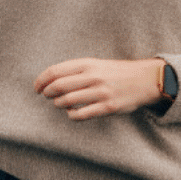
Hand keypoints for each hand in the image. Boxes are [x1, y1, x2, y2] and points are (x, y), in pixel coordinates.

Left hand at [34, 58, 163, 120]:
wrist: (144, 80)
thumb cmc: (115, 72)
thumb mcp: (96, 64)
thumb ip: (75, 70)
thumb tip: (51, 80)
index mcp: (87, 63)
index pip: (55, 71)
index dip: (41, 80)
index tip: (36, 87)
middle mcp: (93, 76)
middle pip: (58, 86)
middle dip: (47, 93)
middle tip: (46, 96)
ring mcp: (100, 92)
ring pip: (67, 101)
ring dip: (58, 104)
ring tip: (60, 103)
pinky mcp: (108, 107)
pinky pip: (81, 115)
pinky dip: (71, 115)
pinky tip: (72, 113)